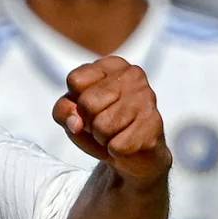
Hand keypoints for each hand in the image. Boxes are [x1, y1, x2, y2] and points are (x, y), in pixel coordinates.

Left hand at [52, 56, 171, 186]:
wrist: (134, 154)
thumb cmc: (99, 124)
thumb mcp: (73, 113)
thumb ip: (63, 111)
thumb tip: (75, 123)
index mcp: (112, 64)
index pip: (75, 80)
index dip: (75, 102)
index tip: (90, 106)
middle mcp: (133, 75)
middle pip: (87, 103)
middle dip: (88, 122)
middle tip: (103, 123)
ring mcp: (147, 98)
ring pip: (102, 126)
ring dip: (102, 138)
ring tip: (115, 133)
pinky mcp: (154, 125)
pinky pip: (117, 145)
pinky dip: (115, 150)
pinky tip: (127, 142)